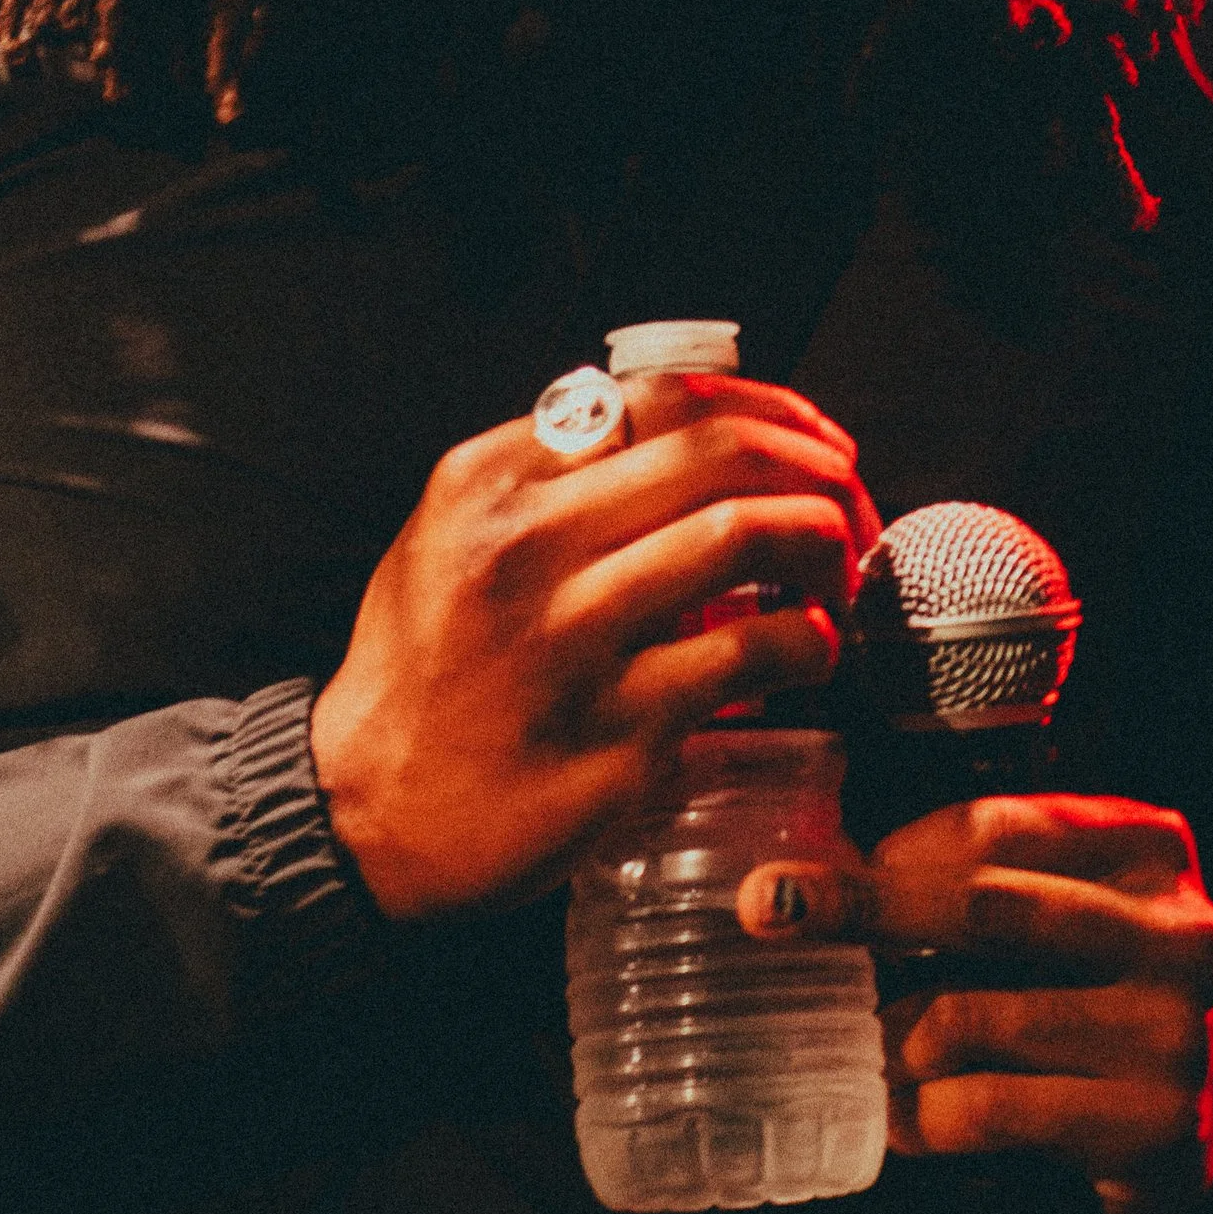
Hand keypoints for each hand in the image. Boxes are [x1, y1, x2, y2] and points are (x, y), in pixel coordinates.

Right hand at [310, 378, 877, 922]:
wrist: (365, 815)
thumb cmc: (418, 676)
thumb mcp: (445, 538)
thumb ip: (541, 482)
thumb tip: (673, 439)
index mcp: (492, 483)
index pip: (660, 398)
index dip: (763, 406)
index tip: (808, 435)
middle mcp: (529, 545)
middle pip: (719, 454)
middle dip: (814, 467)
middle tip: (847, 502)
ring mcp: (575, 638)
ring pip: (742, 535)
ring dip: (822, 543)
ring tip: (836, 571)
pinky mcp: (618, 731)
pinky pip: (748, 656)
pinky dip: (805, 639)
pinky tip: (809, 649)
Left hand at [735, 793, 1212, 1213]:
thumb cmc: (1112, 980)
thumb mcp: (1080, 898)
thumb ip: (989, 875)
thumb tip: (830, 872)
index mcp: (1147, 849)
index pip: (993, 829)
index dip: (891, 850)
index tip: (804, 869)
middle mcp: (1171, 932)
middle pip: (982, 905)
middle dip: (862, 906)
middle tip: (768, 910)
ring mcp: (1166, 1033)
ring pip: (973, 1019)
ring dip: (888, 1033)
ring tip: (852, 1041)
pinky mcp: (1149, 1126)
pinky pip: (993, 1112)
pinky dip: (922, 1116)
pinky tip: (894, 1116)